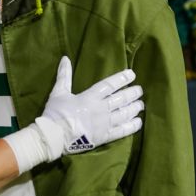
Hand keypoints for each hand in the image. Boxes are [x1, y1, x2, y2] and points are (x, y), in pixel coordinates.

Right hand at [4, 57, 143, 171]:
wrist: (54, 137)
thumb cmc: (55, 113)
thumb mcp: (58, 92)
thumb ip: (64, 75)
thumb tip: (65, 58)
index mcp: (90, 97)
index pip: (110, 85)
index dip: (122, 78)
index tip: (132, 74)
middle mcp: (101, 109)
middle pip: (121, 99)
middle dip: (132, 93)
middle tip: (140, 90)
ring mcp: (104, 124)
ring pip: (124, 114)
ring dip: (134, 108)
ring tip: (141, 104)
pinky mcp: (104, 137)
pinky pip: (122, 131)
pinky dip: (132, 126)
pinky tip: (138, 122)